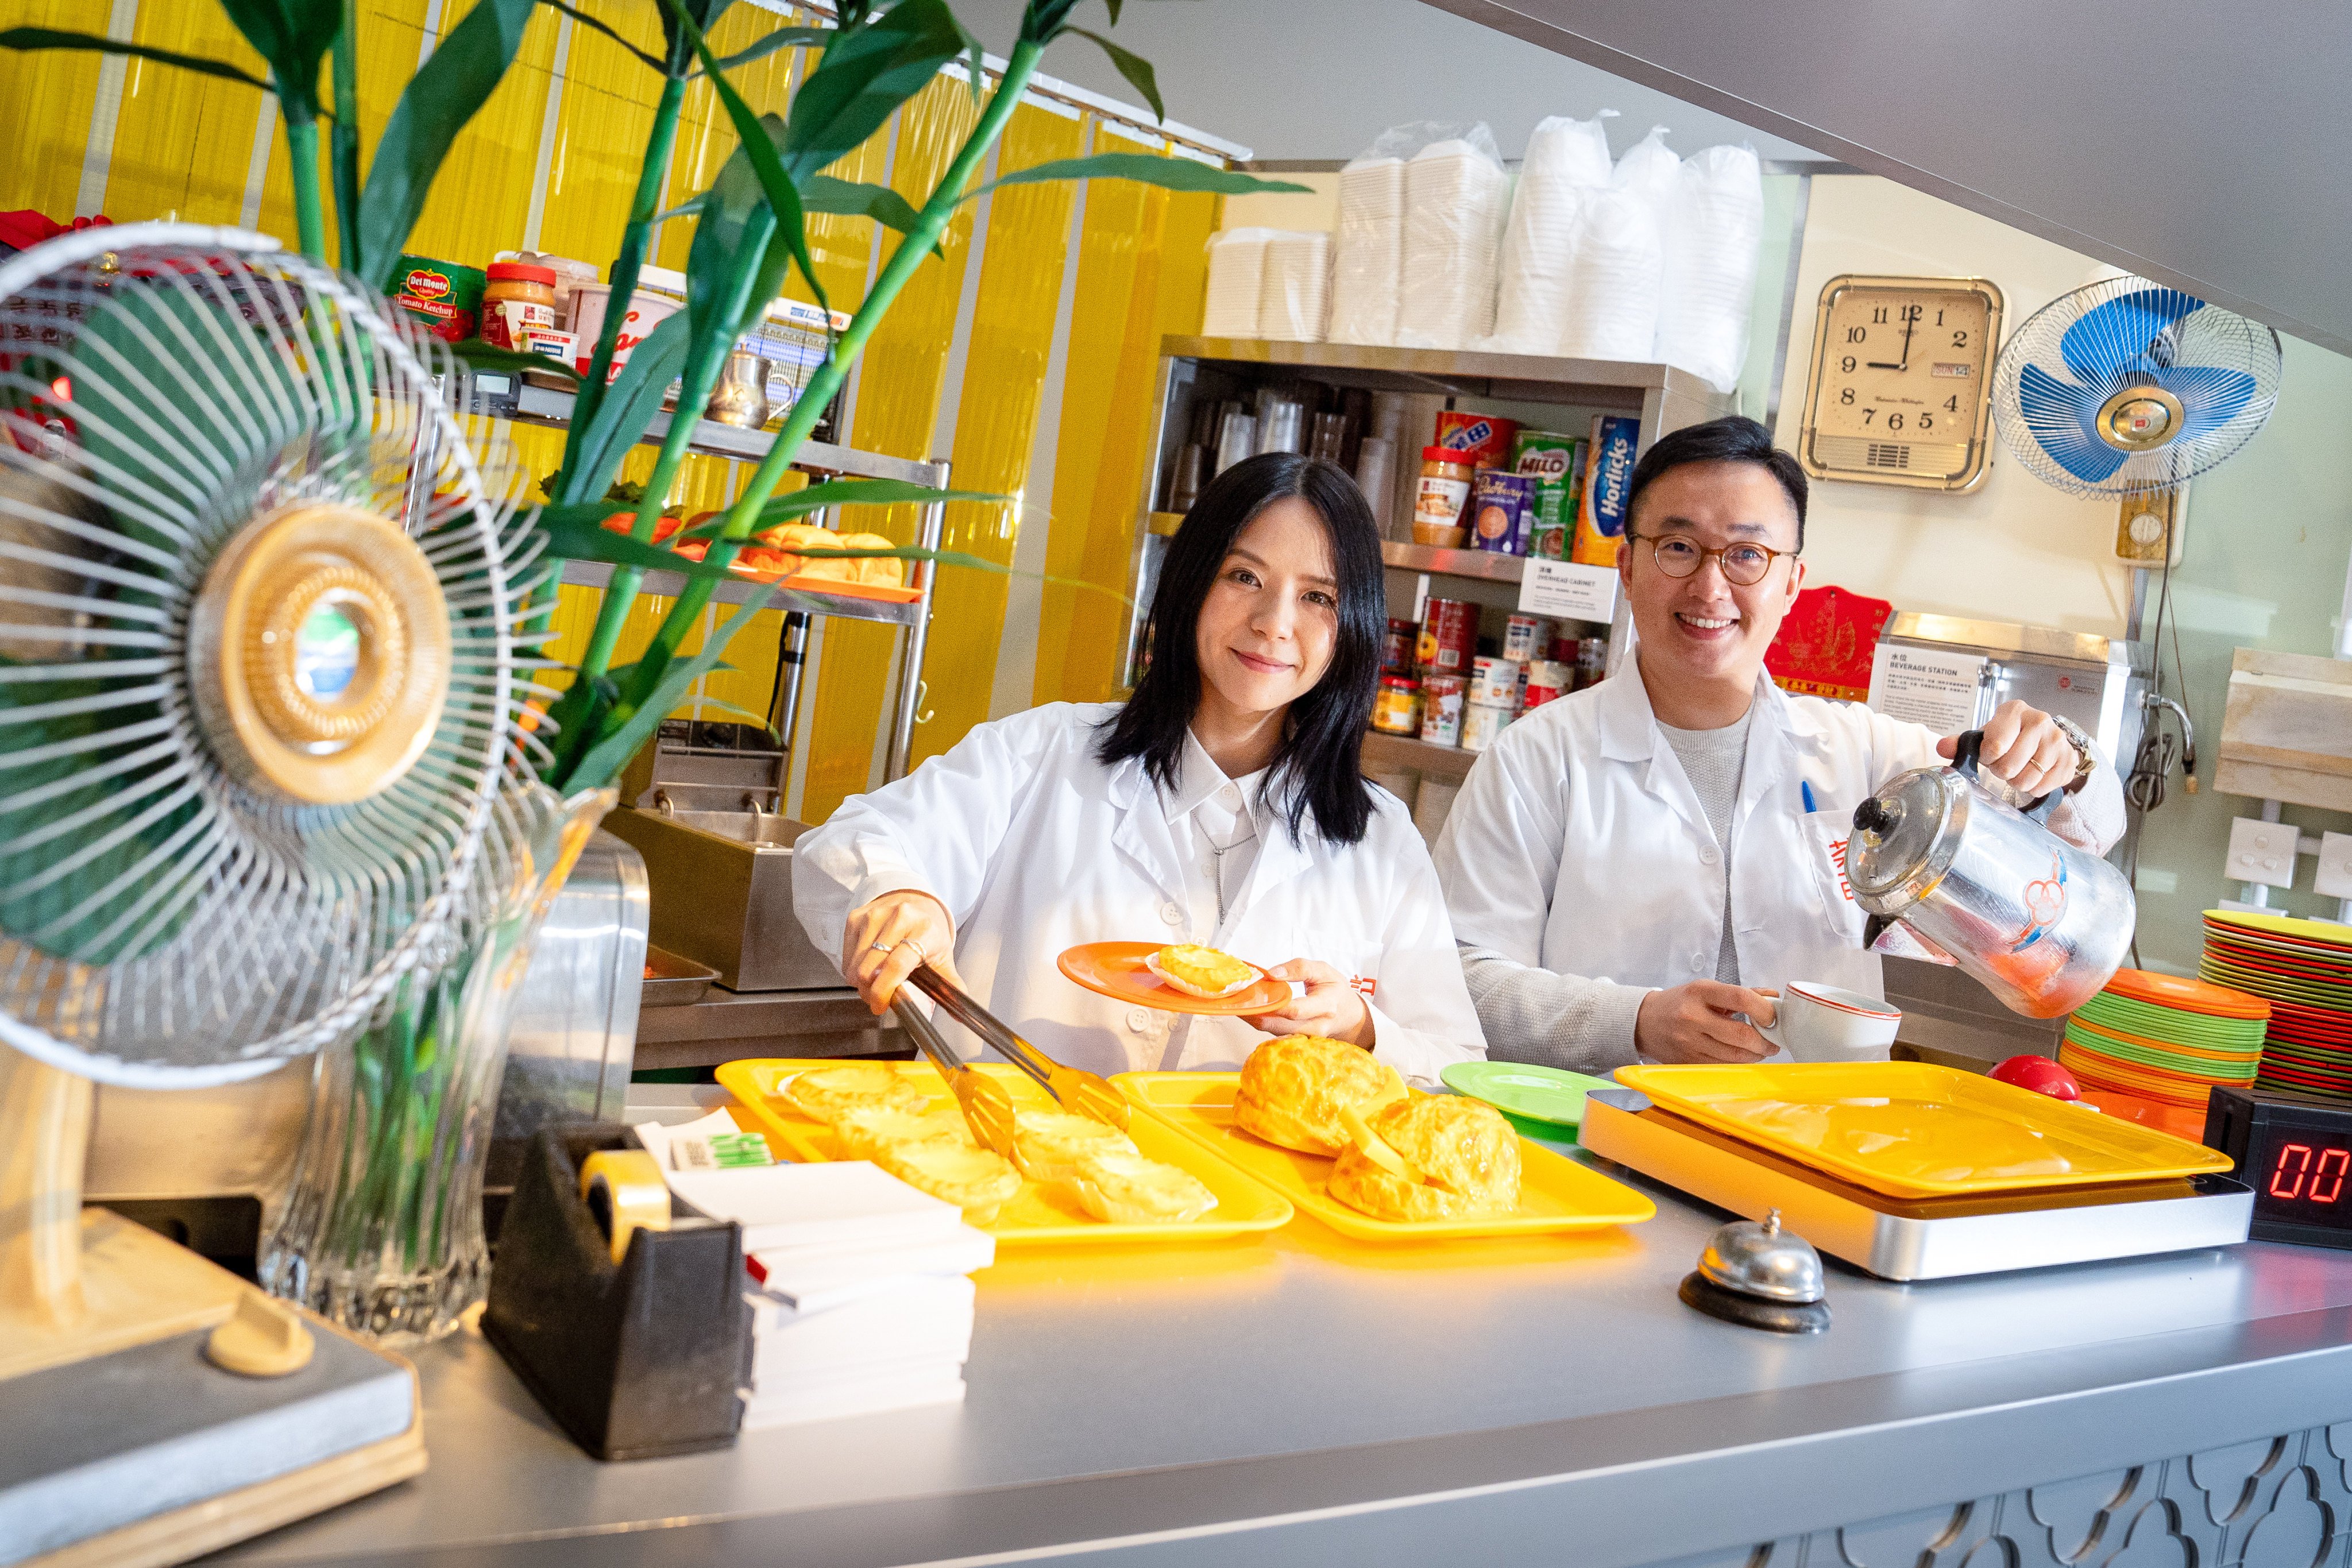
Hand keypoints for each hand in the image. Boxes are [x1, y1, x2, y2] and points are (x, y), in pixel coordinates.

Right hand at [840, 891, 963, 1015]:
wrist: (913, 901)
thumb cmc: (927, 932)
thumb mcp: (943, 956)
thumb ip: (949, 985)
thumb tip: (958, 1013)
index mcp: (924, 930)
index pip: (897, 965)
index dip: (884, 991)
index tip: (881, 1005)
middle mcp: (898, 918)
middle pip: (870, 969)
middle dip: (870, 992)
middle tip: (878, 998)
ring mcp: (874, 916)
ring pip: (855, 965)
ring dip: (860, 983)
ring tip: (874, 983)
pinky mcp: (856, 918)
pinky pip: (847, 956)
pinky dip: (853, 969)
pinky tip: (868, 966)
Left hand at [1243, 959, 1372, 1047]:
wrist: (1349, 1015)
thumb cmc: (1335, 990)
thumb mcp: (1323, 970)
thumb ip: (1299, 968)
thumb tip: (1272, 974)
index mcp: (1326, 1006)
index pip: (1296, 1010)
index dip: (1274, 1004)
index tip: (1255, 991)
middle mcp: (1317, 1027)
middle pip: (1280, 1027)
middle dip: (1256, 1014)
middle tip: (1236, 1002)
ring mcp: (1307, 1038)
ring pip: (1275, 1032)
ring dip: (1255, 1019)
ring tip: (1239, 1005)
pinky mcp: (1298, 1041)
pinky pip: (1276, 1034)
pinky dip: (1262, 1022)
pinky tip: (1250, 1011)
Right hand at [1634, 981, 1776, 1063]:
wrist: (1644, 1022)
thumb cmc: (1679, 1003)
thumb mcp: (1705, 989)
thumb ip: (1740, 993)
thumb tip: (1773, 997)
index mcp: (1699, 992)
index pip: (1740, 998)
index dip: (1764, 1009)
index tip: (1772, 1017)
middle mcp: (1692, 1018)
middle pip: (1741, 1034)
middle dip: (1765, 1041)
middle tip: (1773, 1041)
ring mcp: (1689, 1043)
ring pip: (1735, 1056)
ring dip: (1755, 1054)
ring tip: (1760, 1049)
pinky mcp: (1688, 1062)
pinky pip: (1723, 1066)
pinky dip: (1738, 1063)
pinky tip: (1742, 1056)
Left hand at [1938, 699, 2080, 797]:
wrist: (2042, 736)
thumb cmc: (2009, 735)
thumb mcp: (1985, 735)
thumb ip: (1962, 743)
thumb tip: (1943, 748)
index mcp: (2014, 711)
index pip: (1994, 746)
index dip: (1987, 758)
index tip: (1989, 756)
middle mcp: (2039, 721)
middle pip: (2009, 766)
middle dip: (2001, 772)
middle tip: (2004, 765)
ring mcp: (2057, 740)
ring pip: (2027, 780)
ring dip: (2017, 781)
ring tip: (2018, 769)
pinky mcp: (2069, 759)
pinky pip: (2044, 787)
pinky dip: (2034, 788)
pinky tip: (2033, 776)